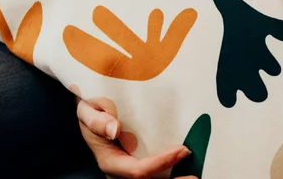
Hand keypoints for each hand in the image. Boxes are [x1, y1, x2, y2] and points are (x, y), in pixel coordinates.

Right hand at [76, 98, 195, 178]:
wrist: (90, 114)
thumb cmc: (90, 111)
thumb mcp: (87, 111)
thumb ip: (97, 120)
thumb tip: (114, 129)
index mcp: (110, 161)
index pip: (138, 171)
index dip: (161, 163)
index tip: (182, 150)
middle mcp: (121, 172)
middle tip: (196, 177)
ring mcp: (129, 172)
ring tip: (196, 175)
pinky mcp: (138, 167)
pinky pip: (156, 175)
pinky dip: (171, 173)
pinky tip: (189, 168)